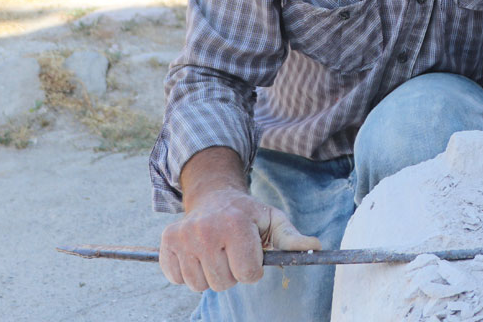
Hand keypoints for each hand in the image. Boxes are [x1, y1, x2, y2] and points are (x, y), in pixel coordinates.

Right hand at [159, 147, 319, 291]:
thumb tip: (316, 248)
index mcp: (235, 225)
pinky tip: (197, 254)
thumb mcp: (273, 221)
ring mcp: (183, 237)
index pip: (248, 275)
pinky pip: (177, 279)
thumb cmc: (248, 215)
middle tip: (232, 251)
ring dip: (210, 274)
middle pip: (223, 283)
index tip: (251, 253)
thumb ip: (292, 239)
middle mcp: (206, 230)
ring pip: (199, 285)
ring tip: (216, 252)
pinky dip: (187, 272)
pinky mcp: (166, 242)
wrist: (214, 197)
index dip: (253, 269)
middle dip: (232, 272)